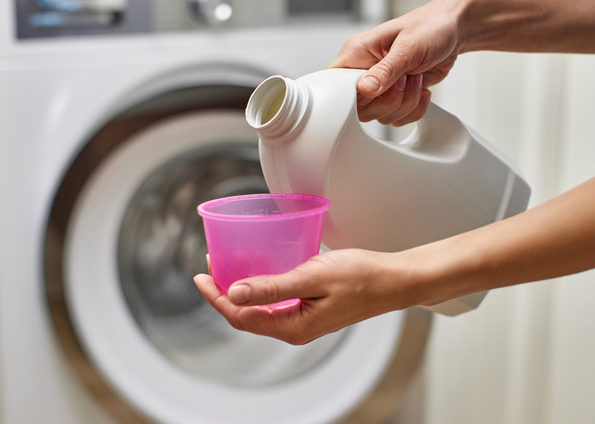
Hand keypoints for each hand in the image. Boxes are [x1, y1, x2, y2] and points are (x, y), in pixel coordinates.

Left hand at [193, 249, 415, 344]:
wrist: (394, 280)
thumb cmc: (361, 276)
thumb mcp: (312, 277)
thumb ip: (272, 286)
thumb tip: (234, 293)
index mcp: (293, 326)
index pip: (240, 316)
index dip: (216, 297)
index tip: (200, 275)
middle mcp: (295, 329)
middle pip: (246, 315)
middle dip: (223, 293)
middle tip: (209, 266)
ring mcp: (303, 321)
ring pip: (260, 309)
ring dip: (241, 289)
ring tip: (227, 266)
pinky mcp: (311, 310)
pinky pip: (276, 303)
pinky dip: (260, 288)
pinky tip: (259, 270)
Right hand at [329, 0, 465, 125]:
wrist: (451, 32)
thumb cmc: (429, 27)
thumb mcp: (408, 46)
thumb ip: (386, 69)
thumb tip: (366, 88)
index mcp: (357, 53)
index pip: (338, 85)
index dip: (356, 96)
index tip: (379, 90)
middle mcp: (364, 72)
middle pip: (361, 109)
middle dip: (390, 100)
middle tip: (405, 79)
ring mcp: (379, 88)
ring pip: (381, 116)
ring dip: (406, 103)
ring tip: (416, 78)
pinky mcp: (394, 97)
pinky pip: (397, 119)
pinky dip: (414, 110)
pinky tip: (421, 89)